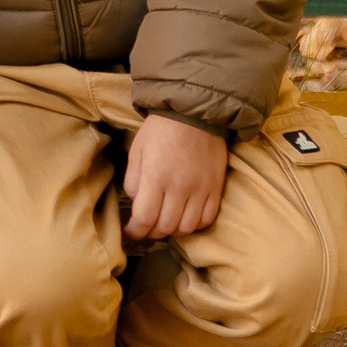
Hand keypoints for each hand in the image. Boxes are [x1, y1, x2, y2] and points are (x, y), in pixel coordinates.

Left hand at [123, 114, 228, 239]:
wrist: (193, 114)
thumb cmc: (160, 131)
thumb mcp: (136, 151)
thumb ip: (133, 180)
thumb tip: (136, 203)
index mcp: (155, 177)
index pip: (144, 218)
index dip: (135, 231)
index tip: (130, 231)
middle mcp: (179, 188)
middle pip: (165, 227)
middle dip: (152, 232)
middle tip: (147, 227)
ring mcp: (201, 190)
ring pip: (187, 228)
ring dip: (173, 230)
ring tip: (166, 222)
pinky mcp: (216, 189)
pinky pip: (207, 219)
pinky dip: (195, 224)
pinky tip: (186, 216)